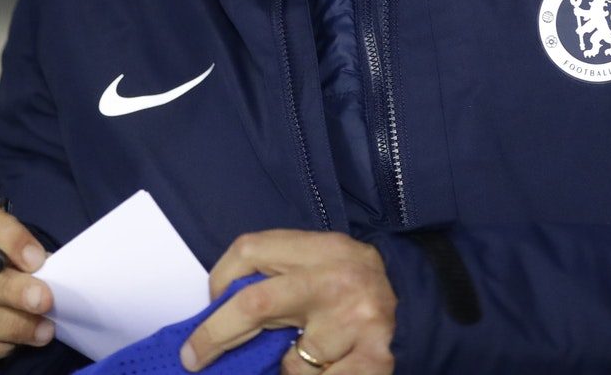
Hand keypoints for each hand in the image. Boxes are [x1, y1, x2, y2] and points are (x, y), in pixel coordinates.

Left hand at [182, 229, 395, 373]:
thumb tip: (218, 310)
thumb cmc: (351, 283)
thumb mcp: (317, 261)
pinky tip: (334, 366)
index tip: (209, 304)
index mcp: (320, 248)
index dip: (219, 279)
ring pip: (291, 362)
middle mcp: (336, 279)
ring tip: (316, 352)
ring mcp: (357, 320)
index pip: (250, 251)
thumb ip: (277, 276)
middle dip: (215, 335)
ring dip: (292, 367)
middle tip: (194, 357)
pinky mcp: (373, 359)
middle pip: (255, 305)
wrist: (417, 298)